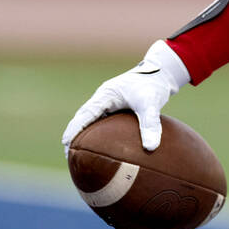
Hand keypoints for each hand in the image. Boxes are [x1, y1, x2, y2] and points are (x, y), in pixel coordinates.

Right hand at [61, 40, 189, 153]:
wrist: (161, 73)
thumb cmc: (153, 85)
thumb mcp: (152, 104)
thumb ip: (151, 125)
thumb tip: (151, 148)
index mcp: (106, 94)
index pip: (86, 113)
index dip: (75, 128)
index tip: (66, 142)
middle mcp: (103, 98)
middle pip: (82, 117)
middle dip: (73, 134)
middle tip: (68, 155)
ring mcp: (107, 102)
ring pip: (89, 120)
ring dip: (82, 134)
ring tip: (77, 155)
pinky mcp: (114, 107)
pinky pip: (100, 122)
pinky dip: (96, 134)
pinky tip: (99, 148)